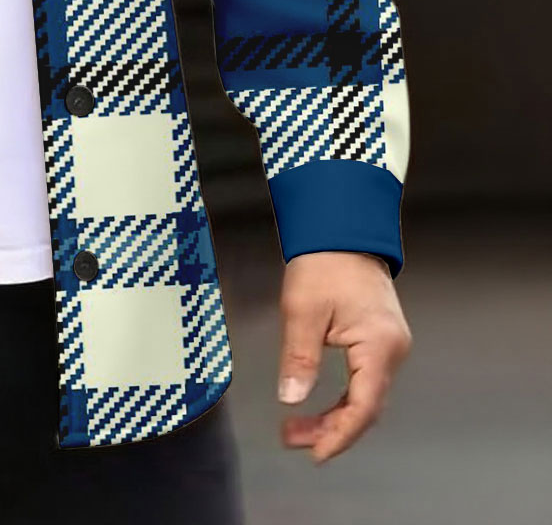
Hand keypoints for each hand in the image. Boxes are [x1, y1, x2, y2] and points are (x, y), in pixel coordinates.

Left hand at [276, 250, 411, 463]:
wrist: (341, 231)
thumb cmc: (323, 262)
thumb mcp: (302, 309)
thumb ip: (299, 357)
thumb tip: (291, 398)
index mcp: (379, 345)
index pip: (364, 406)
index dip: (340, 434)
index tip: (315, 453)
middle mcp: (392, 350)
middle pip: (366, 407)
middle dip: (332, 429)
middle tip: (294, 439)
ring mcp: (389, 346)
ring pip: (366, 396)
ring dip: (335, 416)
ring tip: (298, 428)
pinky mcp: (379, 341)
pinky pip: (365, 381)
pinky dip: (343, 398)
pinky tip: (320, 405)